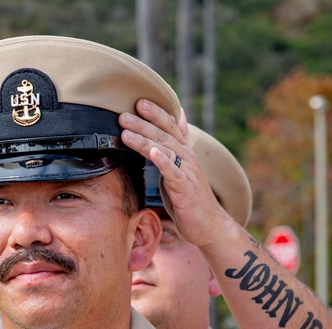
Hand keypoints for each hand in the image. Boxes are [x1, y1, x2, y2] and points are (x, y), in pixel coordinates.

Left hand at [120, 100, 232, 250]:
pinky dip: (163, 161)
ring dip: (145, 139)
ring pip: (165, 150)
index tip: (139, 102)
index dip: (156, 113)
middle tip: (123, 114)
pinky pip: (173, 172)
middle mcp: (187, 158)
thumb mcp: (179, 170)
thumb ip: (173, 149)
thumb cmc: (189, 198)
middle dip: (143, 123)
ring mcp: (187, 172)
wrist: (208, 225)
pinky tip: (153, 153)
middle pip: (164, 135)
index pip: (170, 126)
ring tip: (127, 131)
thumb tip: (173, 128)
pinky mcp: (185, 188)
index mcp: (184, 153)